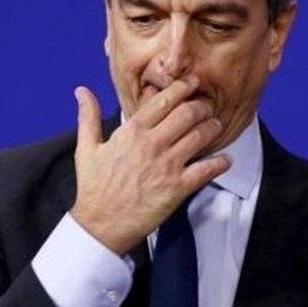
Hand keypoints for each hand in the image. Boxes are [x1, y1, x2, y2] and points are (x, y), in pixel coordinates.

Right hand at [70, 76, 230, 255]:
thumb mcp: (86, 148)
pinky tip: (225, 159)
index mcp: (131, 132)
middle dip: (201, 105)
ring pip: (200, 136)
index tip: (192, 82)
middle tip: (206, 105)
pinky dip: (220, 163)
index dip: (182, 88)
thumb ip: (88, 116)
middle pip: (187, 114)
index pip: (163, 101)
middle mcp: (152, 144)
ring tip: (216, 126)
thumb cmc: (93, 187)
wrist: (100, 224)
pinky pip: (206, 170)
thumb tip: (81, 91)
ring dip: (212, 127)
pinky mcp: (177, 188)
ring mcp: (166, 166)